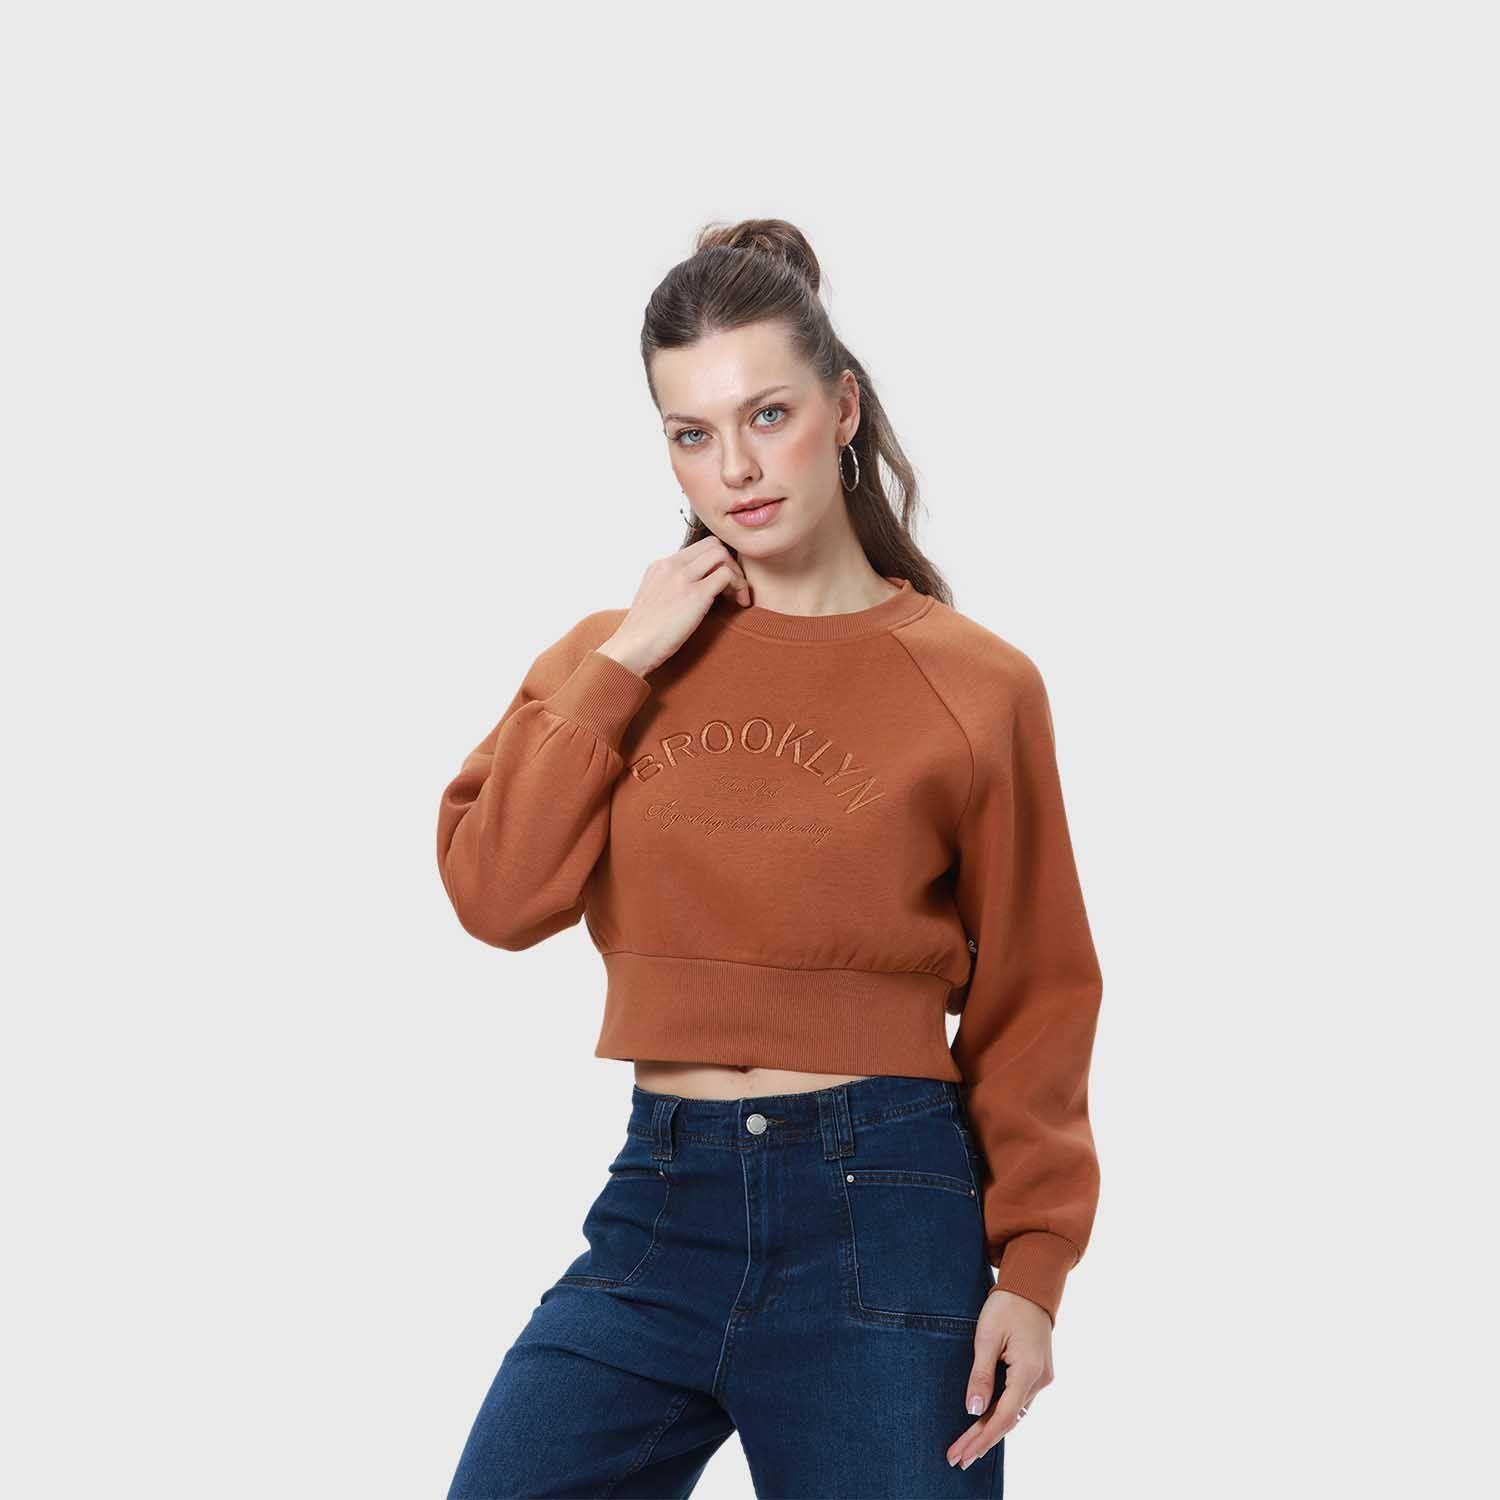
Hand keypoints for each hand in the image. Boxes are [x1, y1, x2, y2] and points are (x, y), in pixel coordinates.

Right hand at [596, 535, 751, 676]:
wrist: (632, 649)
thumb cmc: (644, 634)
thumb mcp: (654, 599)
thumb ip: (671, 587)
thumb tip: (695, 589)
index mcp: (660, 565)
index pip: (698, 548)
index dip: (715, 563)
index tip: (721, 585)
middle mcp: (671, 565)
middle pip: (712, 544)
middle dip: (729, 563)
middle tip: (732, 589)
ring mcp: (682, 578)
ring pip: (722, 554)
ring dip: (736, 574)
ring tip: (736, 597)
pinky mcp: (695, 594)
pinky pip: (726, 575)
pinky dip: (739, 586)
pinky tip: (738, 603)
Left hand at [946, 1289, 1054, 1470]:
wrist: (1031, 1286)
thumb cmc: (1006, 1305)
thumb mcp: (987, 1336)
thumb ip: (980, 1375)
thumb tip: (973, 1410)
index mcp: (1028, 1372)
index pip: (1004, 1417)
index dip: (981, 1438)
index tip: (962, 1453)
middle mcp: (1040, 1380)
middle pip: (1009, 1421)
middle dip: (982, 1440)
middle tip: (957, 1458)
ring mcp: (1041, 1378)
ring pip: (1014, 1414)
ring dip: (990, 1429)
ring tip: (966, 1447)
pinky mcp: (1037, 1373)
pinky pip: (1017, 1401)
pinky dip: (1000, 1414)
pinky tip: (983, 1423)